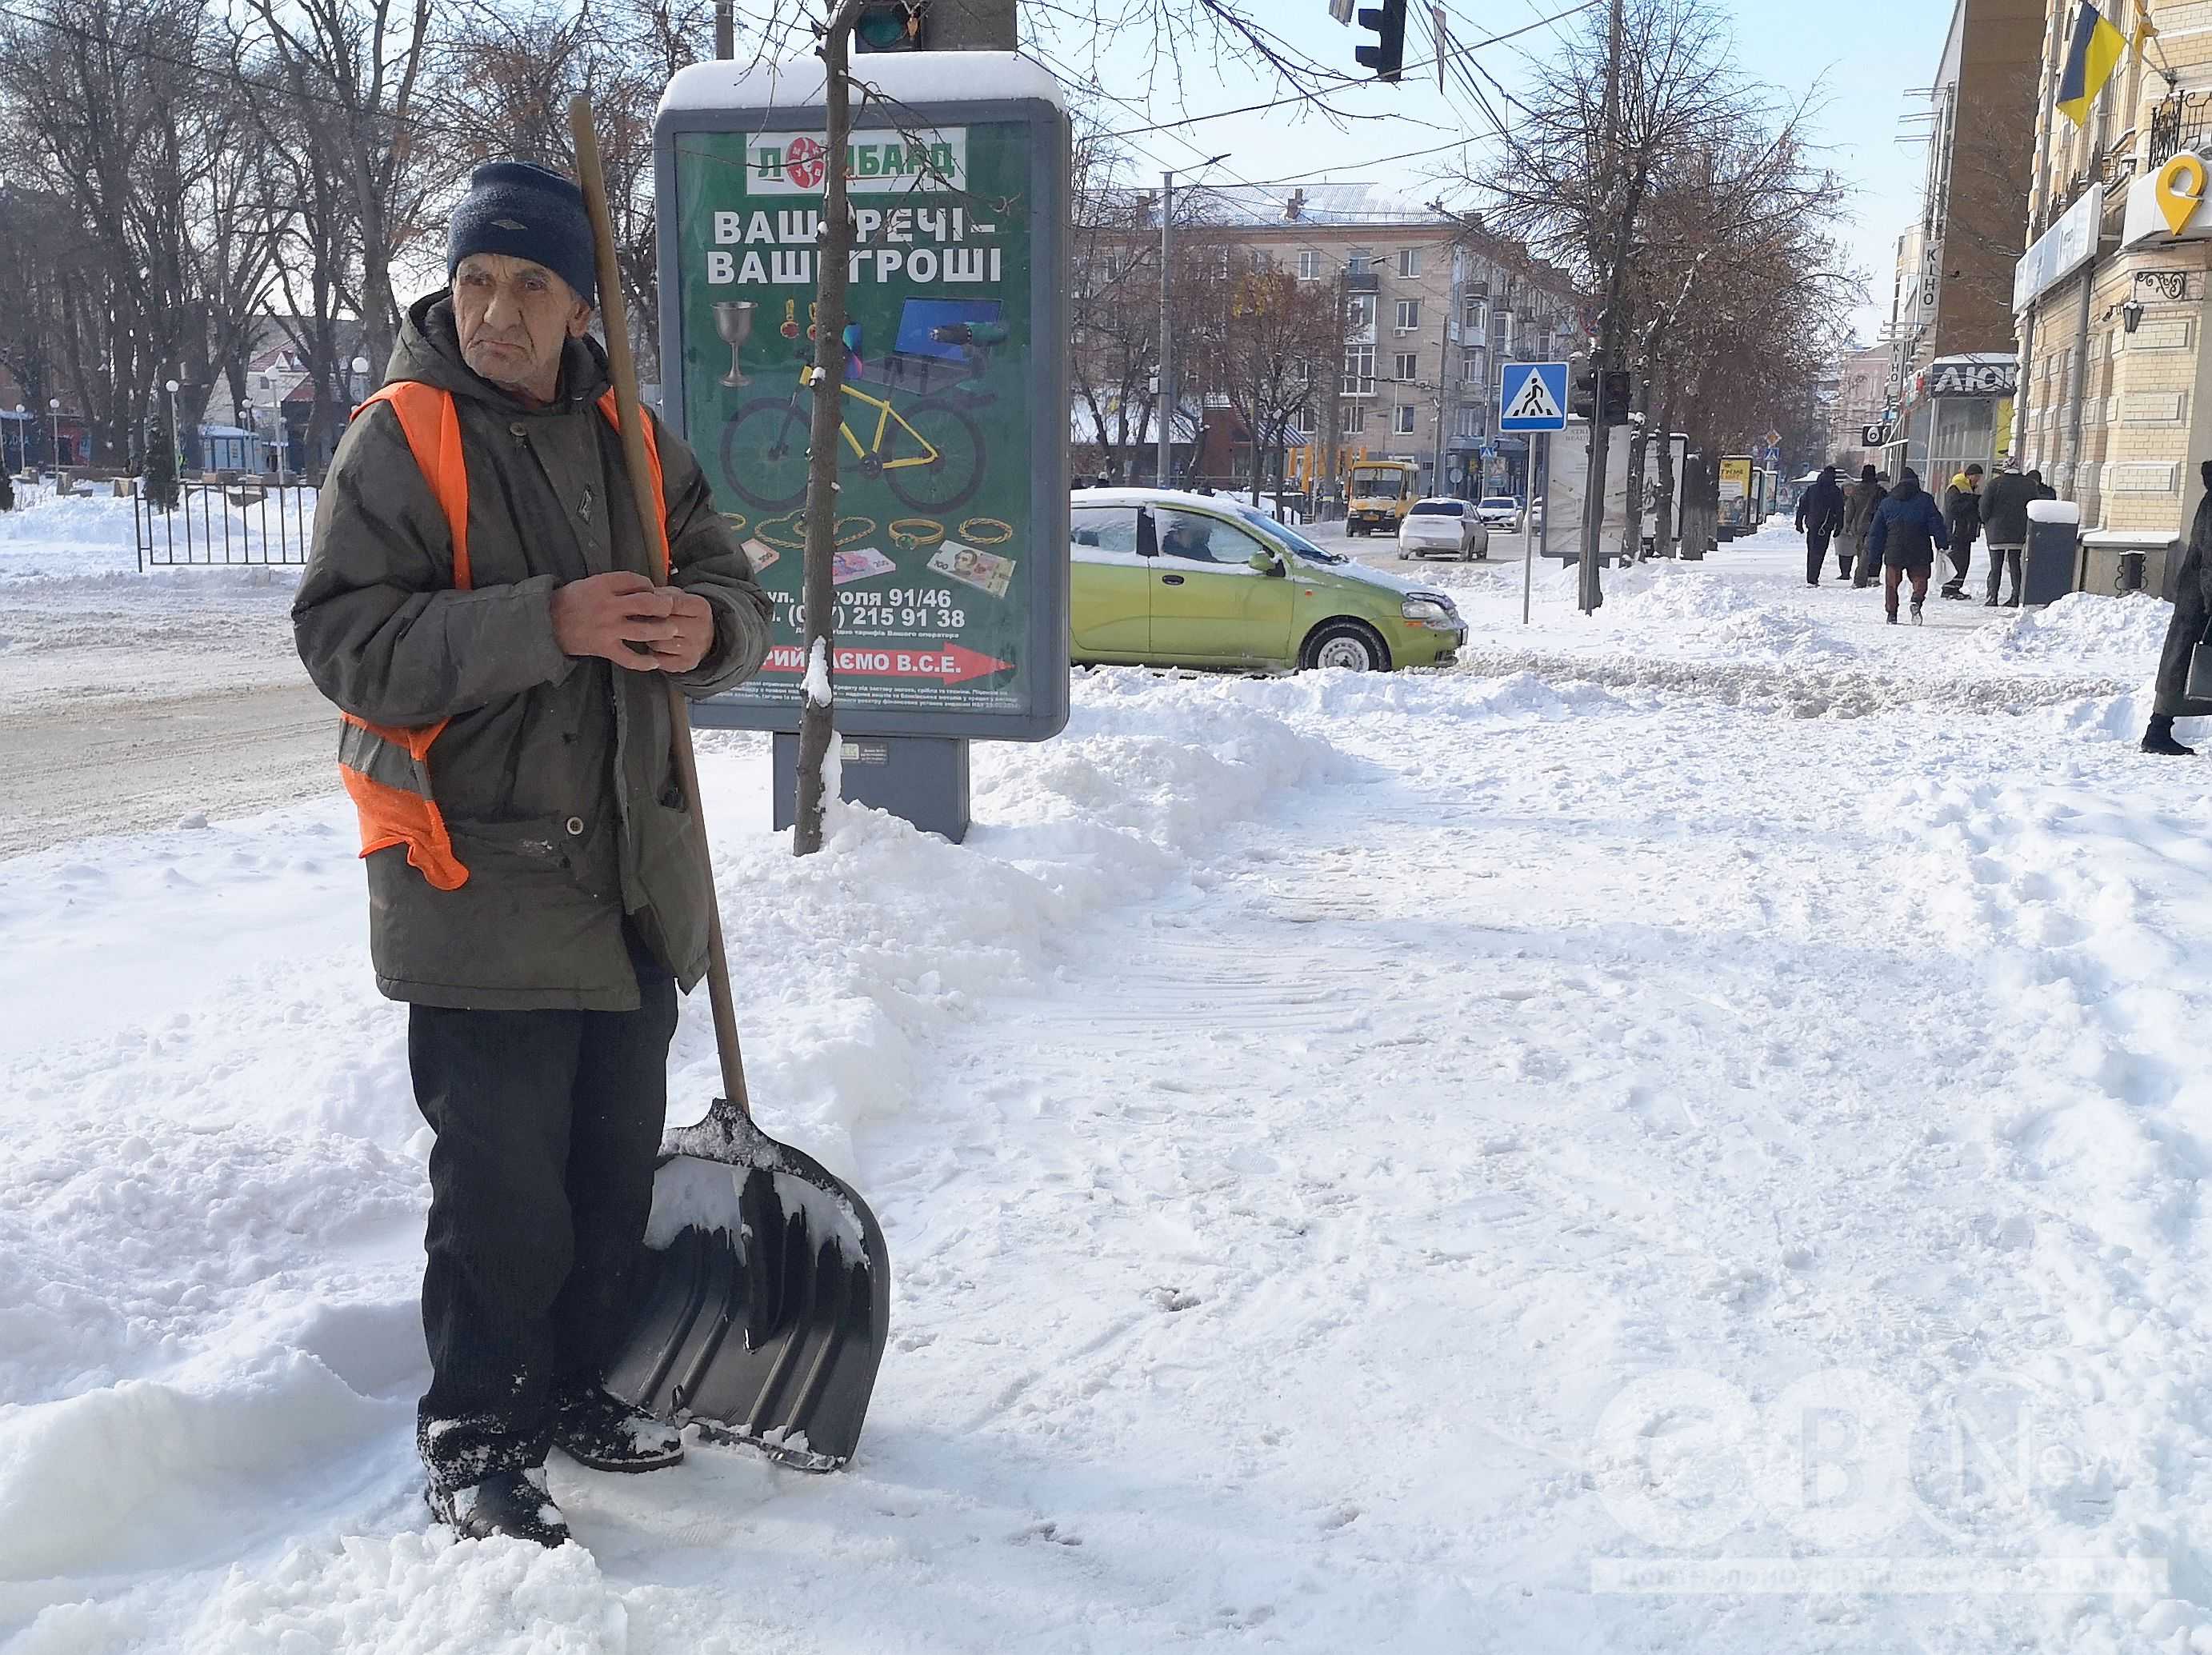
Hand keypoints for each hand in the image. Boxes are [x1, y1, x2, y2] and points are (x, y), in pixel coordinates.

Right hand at [550, 571, 678, 670]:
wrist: (546, 623)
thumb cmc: (571, 601)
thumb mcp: (590, 583)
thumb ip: (615, 584)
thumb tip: (643, 587)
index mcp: (603, 585)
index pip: (636, 580)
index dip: (649, 585)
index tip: (652, 591)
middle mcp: (608, 606)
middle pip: (646, 603)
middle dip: (663, 606)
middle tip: (670, 609)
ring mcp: (607, 629)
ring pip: (643, 630)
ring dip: (662, 631)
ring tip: (672, 631)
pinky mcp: (604, 648)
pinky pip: (629, 658)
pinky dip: (644, 662)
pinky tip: (655, 662)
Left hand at [648, 589, 715, 673]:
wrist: (703, 637)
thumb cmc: (682, 613)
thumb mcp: (676, 596)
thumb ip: (659, 594)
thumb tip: (638, 599)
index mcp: (700, 607)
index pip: (670, 604)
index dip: (653, 605)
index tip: (644, 605)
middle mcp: (702, 629)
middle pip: (663, 625)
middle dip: (648, 623)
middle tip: (641, 620)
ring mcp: (695, 648)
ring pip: (658, 644)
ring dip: (649, 639)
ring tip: (652, 634)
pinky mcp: (687, 663)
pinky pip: (659, 660)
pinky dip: (654, 654)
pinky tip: (658, 647)